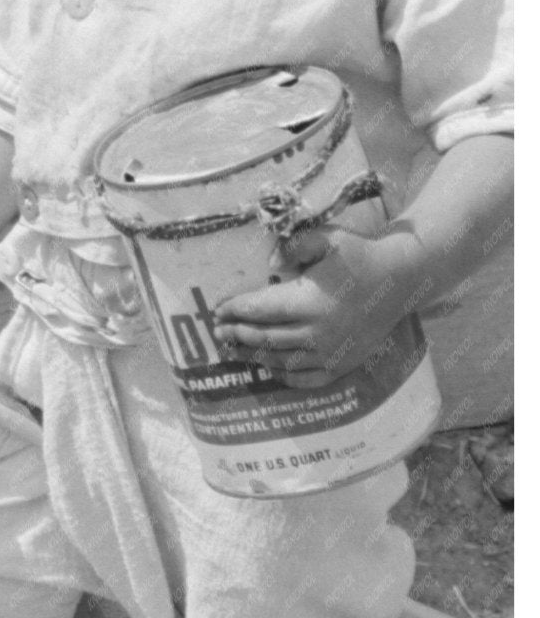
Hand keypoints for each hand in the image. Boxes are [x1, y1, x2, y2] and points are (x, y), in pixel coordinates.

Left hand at [213, 225, 416, 386]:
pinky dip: (283, 375)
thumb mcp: (328, 239)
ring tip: (232, 351)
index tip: (217, 309)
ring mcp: (329, 353)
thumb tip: (271, 260)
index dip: (235, 310)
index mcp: (309, 302)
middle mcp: (317, 333)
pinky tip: (268, 368)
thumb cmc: (360, 256)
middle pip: (264, 338)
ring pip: (280, 361)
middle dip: (237, 335)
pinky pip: (305, 379)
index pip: (260, 310)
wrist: (400, 280)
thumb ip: (296, 245)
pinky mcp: (342, 365)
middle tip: (218, 331)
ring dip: (252, 357)